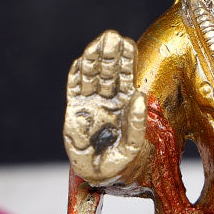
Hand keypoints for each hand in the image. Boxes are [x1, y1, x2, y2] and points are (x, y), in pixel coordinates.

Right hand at [64, 30, 146, 185]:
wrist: (96, 177)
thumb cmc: (119, 165)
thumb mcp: (133, 147)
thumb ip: (137, 123)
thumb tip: (140, 96)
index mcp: (125, 104)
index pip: (125, 76)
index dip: (126, 59)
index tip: (127, 43)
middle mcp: (108, 100)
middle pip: (108, 71)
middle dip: (109, 54)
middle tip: (111, 36)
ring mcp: (90, 103)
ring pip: (91, 76)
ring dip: (92, 60)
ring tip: (95, 45)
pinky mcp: (74, 110)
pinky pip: (74, 88)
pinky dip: (76, 76)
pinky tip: (80, 62)